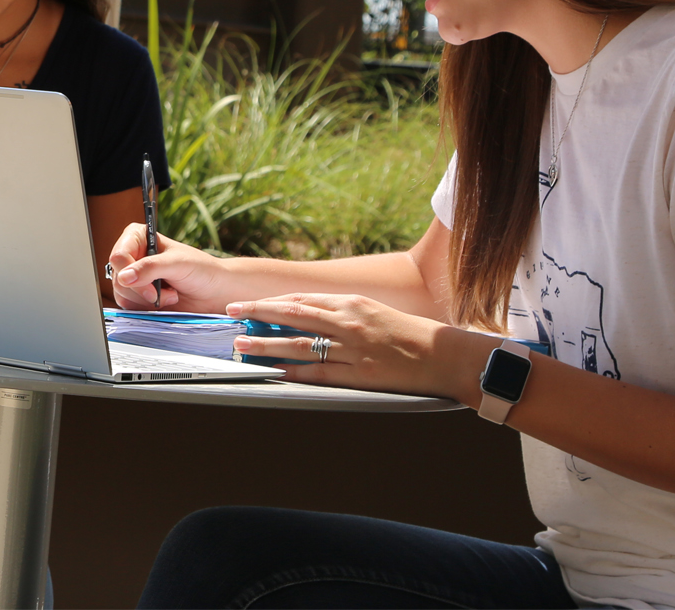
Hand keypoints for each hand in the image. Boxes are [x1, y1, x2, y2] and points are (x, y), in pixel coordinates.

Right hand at [107, 224, 232, 311]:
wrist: (215, 292)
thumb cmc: (201, 270)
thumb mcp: (177, 264)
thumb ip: (150, 268)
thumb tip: (124, 277)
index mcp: (138, 237)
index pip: (118, 256)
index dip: (130, 273)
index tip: (151, 287)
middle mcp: (132, 255)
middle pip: (119, 278)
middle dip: (142, 290)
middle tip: (164, 293)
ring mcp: (133, 276)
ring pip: (121, 293)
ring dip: (147, 300)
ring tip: (170, 295)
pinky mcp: (137, 295)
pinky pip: (128, 305)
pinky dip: (146, 308)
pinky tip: (164, 302)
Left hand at [225, 292, 489, 401]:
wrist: (444, 354)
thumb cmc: (411, 333)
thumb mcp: (375, 312)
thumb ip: (343, 312)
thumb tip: (311, 315)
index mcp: (351, 303)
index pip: (301, 300)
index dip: (270, 302)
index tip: (247, 304)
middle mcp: (348, 321)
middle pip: (292, 315)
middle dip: (258, 313)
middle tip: (231, 313)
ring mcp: (352, 348)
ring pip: (299, 343)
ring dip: (266, 343)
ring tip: (241, 344)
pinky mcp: (360, 374)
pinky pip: (318, 372)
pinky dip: (292, 371)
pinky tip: (272, 371)